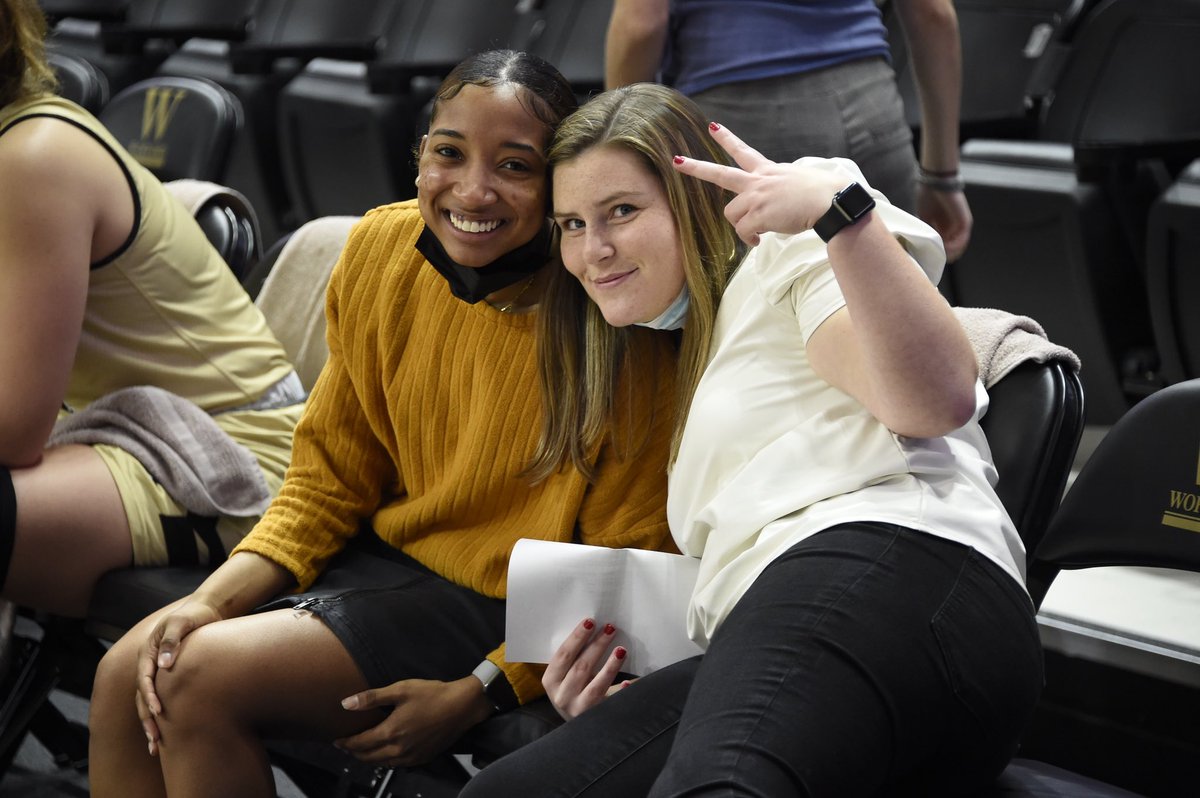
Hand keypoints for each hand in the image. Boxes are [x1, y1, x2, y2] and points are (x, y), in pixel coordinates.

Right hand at [136, 600, 221, 755]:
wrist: (207, 610)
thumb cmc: (194, 615)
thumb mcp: (181, 622)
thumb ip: (171, 640)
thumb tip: (164, 665)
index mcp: (147, 651)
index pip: (144, 678)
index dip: (150, 695)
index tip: (158, 711)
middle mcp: (148, 664)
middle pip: (142, 697)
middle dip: (147, 719)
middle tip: (155, 740)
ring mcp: (156, 672)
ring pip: (147, 703)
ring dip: (150, 724)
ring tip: (156, 747)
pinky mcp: (168, 678)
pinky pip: (160, 700)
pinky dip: (160, 717)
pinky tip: (166, 734)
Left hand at [336, 676, 491, 766]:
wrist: (463, 706)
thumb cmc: (433, 694)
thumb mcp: (401, 689)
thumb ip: (372, 698)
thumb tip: (346, 704)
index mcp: (391, 732)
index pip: (360, 743)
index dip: (346, 742)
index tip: (336, 740)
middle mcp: (399, 749)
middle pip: (368, 757)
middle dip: (354, 752)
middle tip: (346, 745)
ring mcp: (412, 756)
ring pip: (382, 763)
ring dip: (369, 758)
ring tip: (363, 749)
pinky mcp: (423, 758)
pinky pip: (397, 764)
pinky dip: (386, 760)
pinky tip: (386, 752)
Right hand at [543, 618, 627, 719]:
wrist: (577, 728)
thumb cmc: (573, 691)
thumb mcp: (565, 677)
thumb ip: (575, 658)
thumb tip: (596, 630)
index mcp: (551, 681)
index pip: (563, 655)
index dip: (576, 638)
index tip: (590, 621)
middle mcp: (561, 696)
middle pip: (580, 667)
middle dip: (596, 646)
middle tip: (610, 628)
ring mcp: (578, 710)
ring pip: (595, 686)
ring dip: (610, 666)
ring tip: (621, 650)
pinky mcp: (595, 718)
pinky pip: (609, 704)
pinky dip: (619, 692)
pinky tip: (629, 683)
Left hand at [672, 123, 846, 245]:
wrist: (831, 201)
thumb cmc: (821, 195)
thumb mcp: (795, 185)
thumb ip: (776, 192)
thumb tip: (769, 211)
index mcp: (768, 171)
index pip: (743, 152)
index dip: (727, 140)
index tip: (713, 127)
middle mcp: (759, 181)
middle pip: (721, 174)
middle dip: (696, 168)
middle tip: (677, 162)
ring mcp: (757, 197)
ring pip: (731, 215)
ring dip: (741, 227)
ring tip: (757, 233)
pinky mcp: (759, 214)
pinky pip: (744, 232)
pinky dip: (750, 239)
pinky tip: (761, 240)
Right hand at [917, 183, 971, 261]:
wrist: (935, 182)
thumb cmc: (928, 196)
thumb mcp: (923, 218)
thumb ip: (927, 231)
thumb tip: (923, 245)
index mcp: (944, 227)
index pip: (944, 247)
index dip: (937, 255)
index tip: (927, 259)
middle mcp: (954, 228)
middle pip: (954, 250)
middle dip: (944, 257)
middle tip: (933, 260)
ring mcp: (961, 226)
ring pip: (959, 247)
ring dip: (949, 253)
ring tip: (939, 255)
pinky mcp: (965, 222)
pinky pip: (962, 240)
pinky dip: (954, 246)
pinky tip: (945, 248)